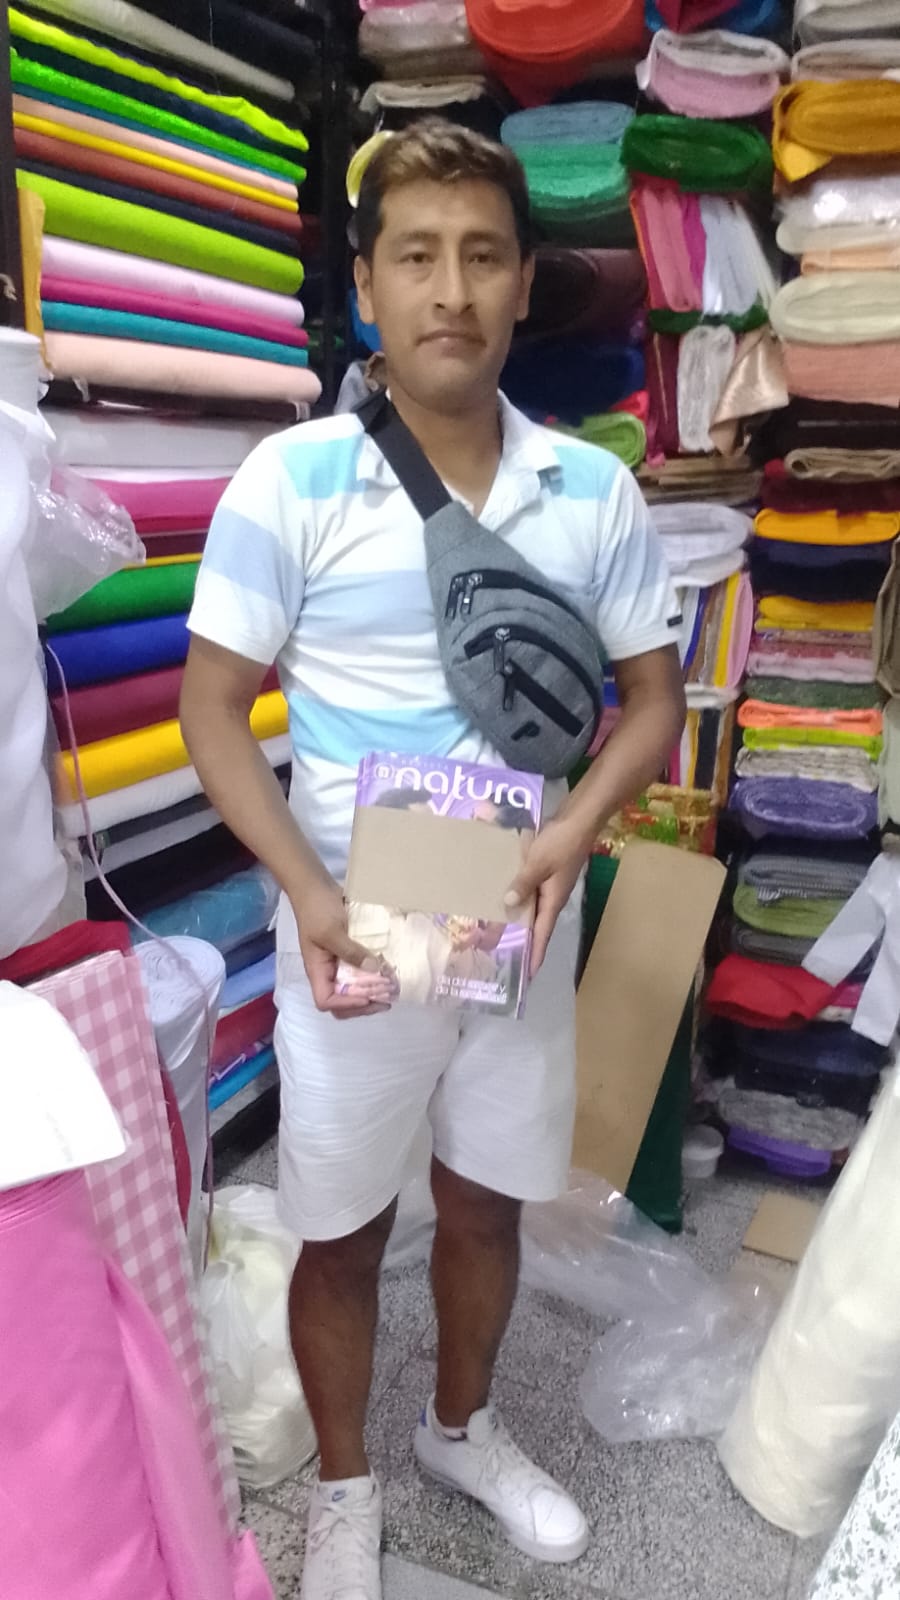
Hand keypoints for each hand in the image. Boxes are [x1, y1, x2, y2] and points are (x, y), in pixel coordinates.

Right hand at [293, 877, 393, 1019]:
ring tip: (391, 990)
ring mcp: (339, 962)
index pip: (326, 1000)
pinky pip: (361, 972)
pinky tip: (389, 973)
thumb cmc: (317, 909)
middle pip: (341, 1001)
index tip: (367, 996)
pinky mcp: (350, 952)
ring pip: (353, 989)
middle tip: (386, 998)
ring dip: (371, 992)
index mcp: (317, 970)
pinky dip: (374, 976)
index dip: (346, 1004)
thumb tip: (374, 969)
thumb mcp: (331, 930)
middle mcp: (328, 971)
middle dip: (363, 1004)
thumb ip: (350, 951)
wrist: (316, 887)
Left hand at [505, 817, 590, 976]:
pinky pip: (529, 889)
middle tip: (501, 952)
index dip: (536, 954)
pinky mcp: (546, 869)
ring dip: (517, 916)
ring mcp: (550, 882)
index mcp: (554, 900)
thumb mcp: (539, 862)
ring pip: (531, 906)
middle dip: (522, 939)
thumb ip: (523, 883)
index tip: (528, 975)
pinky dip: (517, 895)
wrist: (581, 817)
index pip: (543, 934)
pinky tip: (502, 893)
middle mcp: (553, 896)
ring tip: (495, 926)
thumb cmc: (562, 841)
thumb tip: (507, 905)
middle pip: (535, 923)